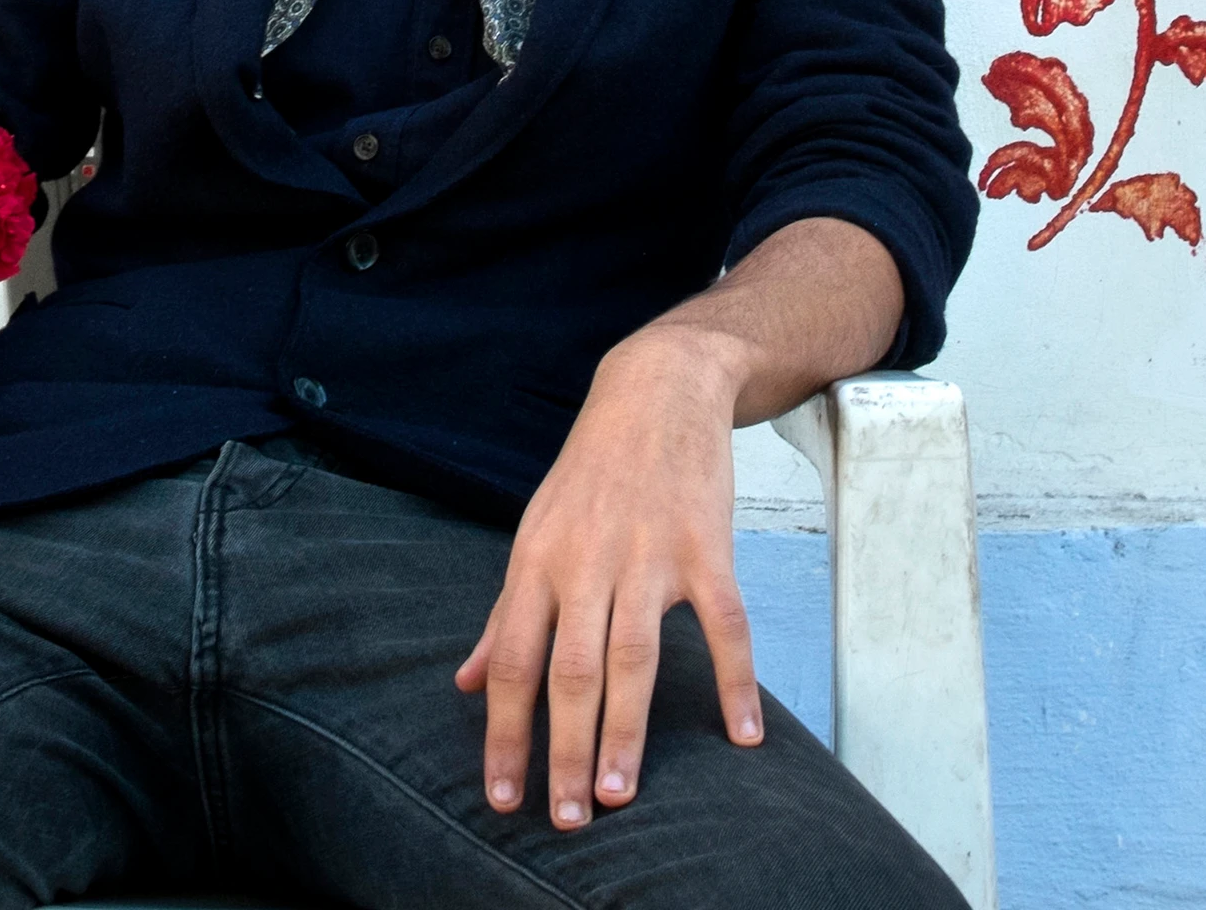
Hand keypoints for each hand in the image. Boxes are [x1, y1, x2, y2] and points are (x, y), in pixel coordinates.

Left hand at [455, 326, 763, 827]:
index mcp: (537, 562)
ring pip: (635, 657)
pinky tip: (741, 734)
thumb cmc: (591, 471)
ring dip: (627, 730)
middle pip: (571, 670)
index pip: (511, 660)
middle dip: (566, 749)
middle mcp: (586, 561)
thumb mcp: (534, 533)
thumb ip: (503, 613)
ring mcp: (648, 554)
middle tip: (569, 816)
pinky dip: (734, 680)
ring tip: (620, 793)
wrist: (658, 389)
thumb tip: (464, 680)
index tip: (504, 793)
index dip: (504, 731)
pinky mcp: (707, 545)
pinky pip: (725, 624)